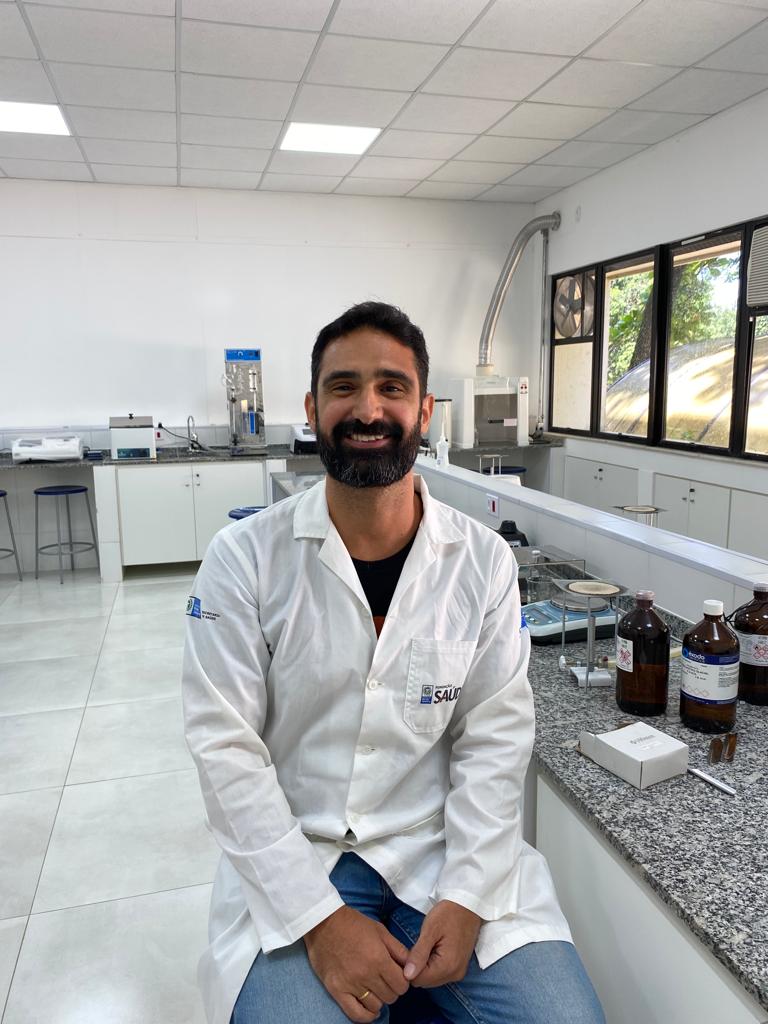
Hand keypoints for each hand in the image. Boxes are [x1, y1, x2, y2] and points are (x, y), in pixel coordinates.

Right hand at [304, 905, 409, 1022]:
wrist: (323, 922)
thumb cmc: (353, 923)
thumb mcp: (380, 930)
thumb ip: (399, 949)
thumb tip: (412, 966)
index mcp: (378, 958)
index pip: (402, 985)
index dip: (403, 981)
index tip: (398, 975)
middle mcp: (366, 974)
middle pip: (390, 996)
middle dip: (392, 989)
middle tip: (386, 980)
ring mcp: (350, 984)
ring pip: (375, 1005)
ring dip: (379, 998)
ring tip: (376, 988)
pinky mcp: (336, 990)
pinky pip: (355, 1013)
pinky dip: (366, 1015)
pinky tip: (370, 1008)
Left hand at [403, 900, 481, 987]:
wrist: (468, 904)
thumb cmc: (448, 913)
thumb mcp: (430, 930)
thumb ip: (418, 954)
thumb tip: (407, 976)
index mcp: (448, 966)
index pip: (418, 979)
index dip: (408, 966)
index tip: (408, 949)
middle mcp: (455, 974)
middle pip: (425, 982)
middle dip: (417, 967)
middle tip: (418, 945)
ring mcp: (458, 972)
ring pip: (431, 979)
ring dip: (425, 966)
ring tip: (427, 945)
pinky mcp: (459, 967)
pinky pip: (440, 974)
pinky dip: (432, 964)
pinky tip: (433, 948)